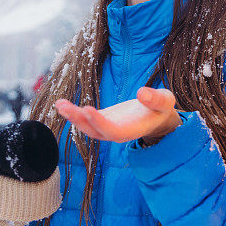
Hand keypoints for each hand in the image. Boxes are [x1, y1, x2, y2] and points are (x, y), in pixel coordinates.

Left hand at [54, 87, 181, 143]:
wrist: (157, 116)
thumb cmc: (161, 108)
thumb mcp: (165, 101)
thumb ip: (156, 99)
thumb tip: (142, 93)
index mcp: (132, 130)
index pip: (113, 130)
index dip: (99, 122)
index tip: (87, 109)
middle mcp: (117, 133)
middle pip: (95, 131)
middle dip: (79, 120)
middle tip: (64, 107)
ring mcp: (108, 128)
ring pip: (87, 127)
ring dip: (73, 117)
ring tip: (59, 104)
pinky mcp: (103, 120)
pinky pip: (86, 119)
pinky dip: (74, 112)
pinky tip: (62, 104)